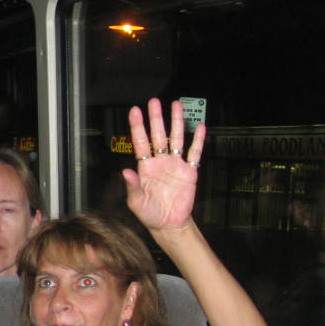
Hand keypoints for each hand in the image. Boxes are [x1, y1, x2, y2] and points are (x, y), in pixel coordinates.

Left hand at [121, 98, 205, 233]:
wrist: (169, 224)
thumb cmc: (150, 213)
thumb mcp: (136, 201)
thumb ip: (132, 186)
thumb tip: (125, 172)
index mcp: (145, 167)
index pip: (140, 142)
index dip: (138, 127)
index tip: (135, 111)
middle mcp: (160, 162)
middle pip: (158, 135)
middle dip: (156, 118)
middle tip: (154, 101)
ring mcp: (175, 165)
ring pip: (176, 139)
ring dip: (176, 123)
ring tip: (176, 105)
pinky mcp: (189, 172)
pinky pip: (194, 153)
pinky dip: (198, 140)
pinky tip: (200, 127)